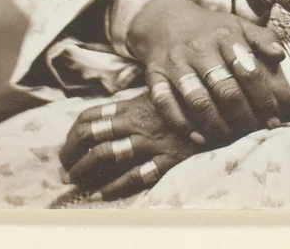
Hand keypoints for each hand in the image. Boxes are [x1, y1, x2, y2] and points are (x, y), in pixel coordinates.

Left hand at [59, 92, 198, 200]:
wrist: (225, 106)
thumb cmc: (191, 101)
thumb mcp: (160, 95)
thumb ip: (136, 104)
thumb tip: (109, 115)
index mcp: (133, 105)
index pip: (91, 115)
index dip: (72, 133)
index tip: (67, 147)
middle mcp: (138, 122)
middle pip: (92, 134)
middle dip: (71, 153)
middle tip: (64, 168)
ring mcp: (151, 141)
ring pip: (107, 154)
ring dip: (85, 170)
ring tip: (75, 181)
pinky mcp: (167, 158)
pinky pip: (135, 175)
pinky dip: (114, 187)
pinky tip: (101, 194)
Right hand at [126, 0, 289, 143]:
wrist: (165, 20)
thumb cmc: (210, 30)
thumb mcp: (238, 25)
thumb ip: (263, 38)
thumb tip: (281, 56)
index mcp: (225, 35)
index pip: (248, 71)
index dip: (263, 98)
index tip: (273, 118)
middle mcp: (199, 49)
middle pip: (224, 89)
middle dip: (243, 117)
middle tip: (254, 133)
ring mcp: (176, 63)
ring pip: (197, 100)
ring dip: (216, 125)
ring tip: (230, 138)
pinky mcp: (155, 76)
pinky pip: (166, 105)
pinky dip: (183, 124)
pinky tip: (199, 137)